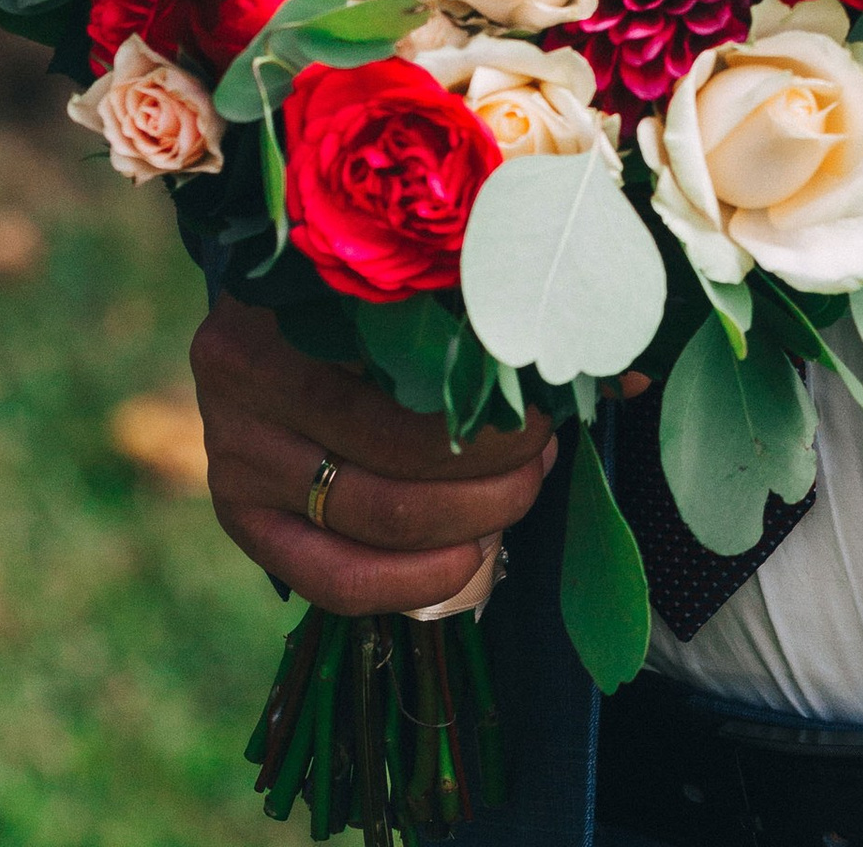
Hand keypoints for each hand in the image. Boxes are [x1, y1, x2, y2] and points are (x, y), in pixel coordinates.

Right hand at [192, 289, 556, 618]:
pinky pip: (329, 575)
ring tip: (517, 497)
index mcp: (292, 295)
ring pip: (373, 514)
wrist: (267, 308)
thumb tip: (632, 375)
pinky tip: (464, 561)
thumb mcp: (412, 280)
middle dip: (493, 466)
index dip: (493, 397)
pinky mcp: (235, 513)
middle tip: (542, 455)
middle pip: (397, 447)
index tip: (547, 401)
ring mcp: (231, 450)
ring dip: (467, 519)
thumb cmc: (361, 288)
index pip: (410, 362)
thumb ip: (498, 315)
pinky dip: (409, 581)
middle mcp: (245, 374)